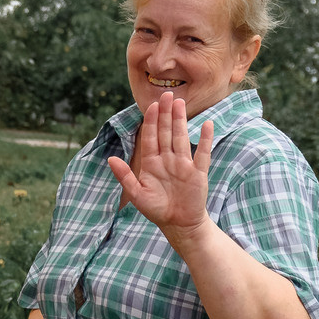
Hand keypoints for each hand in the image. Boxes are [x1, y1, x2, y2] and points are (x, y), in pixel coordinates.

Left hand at [108, 92, 215, 233]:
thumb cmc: (157, 209)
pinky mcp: (198, 172)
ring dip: (181, 120)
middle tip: (168, 94)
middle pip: (166, 132)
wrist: (179, 224)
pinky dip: (205, 139)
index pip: (151, 137)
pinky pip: (202, 153)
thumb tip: (110, 159)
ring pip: (181, 137)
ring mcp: (184, 164)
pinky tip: (207, 124)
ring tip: (181, 103)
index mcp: (152, 163)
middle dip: (166, 114)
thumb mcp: (137, 194)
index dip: (152, 121)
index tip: (152, 105)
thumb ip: (125, 176)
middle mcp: (168, 159)